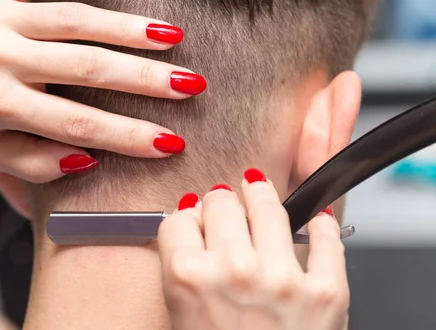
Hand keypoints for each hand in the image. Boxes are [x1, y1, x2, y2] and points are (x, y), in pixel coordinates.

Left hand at [0, 0, 204, 182]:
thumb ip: (31, 164)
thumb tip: (86, 160)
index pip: (77, 126)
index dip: (127, 137)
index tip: (170, 142)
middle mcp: (0, 58)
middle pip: (86, 70)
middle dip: (144, 80)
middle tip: (190, 84)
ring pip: (73, 20)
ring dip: (126, 28)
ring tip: (172, 36)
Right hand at [158, 173, 348, 329]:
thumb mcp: (179, 315)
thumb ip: (179, 263)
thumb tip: (191, 219)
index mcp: (188, 279)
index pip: (178, 218)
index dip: (186, 217)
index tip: (194, 219)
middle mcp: (233, 271)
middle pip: (219, 202)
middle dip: (218, 203)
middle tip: (224, 207)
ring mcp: (282, 279)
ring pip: (267, 204)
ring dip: (260, 194)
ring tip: (259, 192)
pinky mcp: (326, 293)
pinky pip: (327, 238)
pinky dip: (322, 223)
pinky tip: (314, 218)